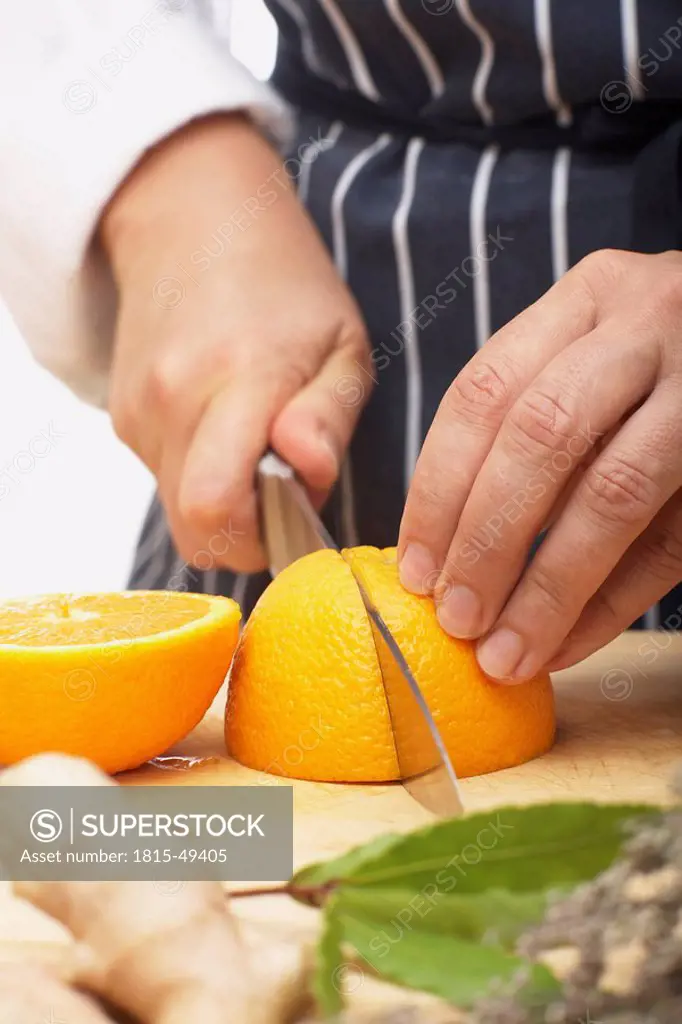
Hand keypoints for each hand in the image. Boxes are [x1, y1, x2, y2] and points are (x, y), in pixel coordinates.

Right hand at [101, 114, 370, 571]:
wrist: (191, 217)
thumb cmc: (284, 281)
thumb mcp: (342, 343)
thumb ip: (329, 417)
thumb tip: (307, 475)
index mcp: (241, 379)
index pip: (220, 508)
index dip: (263, 539)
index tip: (299, 514)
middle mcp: (175, 400)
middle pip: (196, 530)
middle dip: (248, 534)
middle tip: (283, 489)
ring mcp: (140, 412)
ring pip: (180, 510)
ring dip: (226, 500)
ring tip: (255, 440)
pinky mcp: (124, 418)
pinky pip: (165, 480)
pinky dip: (201, 473)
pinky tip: (223, 424)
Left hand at [398, 249, 681, 678]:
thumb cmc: (657, 363)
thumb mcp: (592, 353)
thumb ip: (528, 419)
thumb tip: (441, 548)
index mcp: (588, 297)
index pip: (484, 393)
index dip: (437, 489)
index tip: (413, 568)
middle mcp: (647, 325)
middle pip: (541, 438)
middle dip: (486, 541)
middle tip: (455, 619)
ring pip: (612, 496)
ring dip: (548, 589)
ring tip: (505, 653)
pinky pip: (671, 544)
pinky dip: (612, 604)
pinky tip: (567, 645)